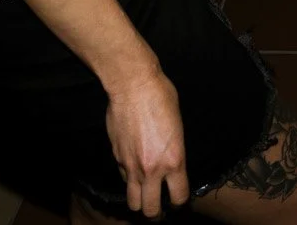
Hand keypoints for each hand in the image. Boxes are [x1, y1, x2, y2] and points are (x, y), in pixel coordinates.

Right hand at [104, 67, 190, 218]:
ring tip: (144, 197)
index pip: (179, 198)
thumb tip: (171, 164)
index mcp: (174, 161)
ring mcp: (131, 166)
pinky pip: (123, 179)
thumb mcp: (178, 126)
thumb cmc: (161, 97)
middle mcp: (152, 169)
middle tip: (159, 207)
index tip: (178, 198)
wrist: (133, 85)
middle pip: (151, 210)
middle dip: (156, 213)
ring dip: (139, 202)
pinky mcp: (117, 158)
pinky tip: (134, 170)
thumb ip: (174, 152)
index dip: (179, 201)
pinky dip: (129, 180)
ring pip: (133, 202)